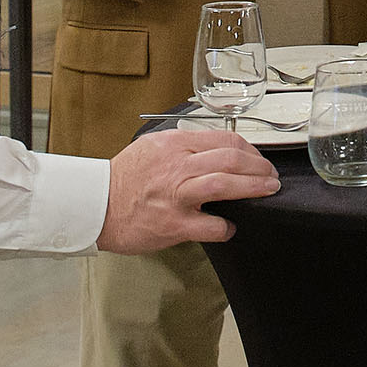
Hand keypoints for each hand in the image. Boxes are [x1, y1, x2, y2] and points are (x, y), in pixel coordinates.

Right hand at [96, 129, 281, 250]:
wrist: (95, 206)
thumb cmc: (124, 179)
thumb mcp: (153, 147)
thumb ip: (183, 145)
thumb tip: (214, 150)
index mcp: (175, 144)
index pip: (225, 140)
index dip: (250, 150)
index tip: (259, 159)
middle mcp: (177, 166)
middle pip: (231, 159)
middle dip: (259, 167)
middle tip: (271, 176)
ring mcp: (177, 196)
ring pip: (224, 184)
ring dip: (253, 188)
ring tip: (267, 191)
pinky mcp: (174, 224)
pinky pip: (211, 226)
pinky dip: (226, 227)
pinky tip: (231, 227)